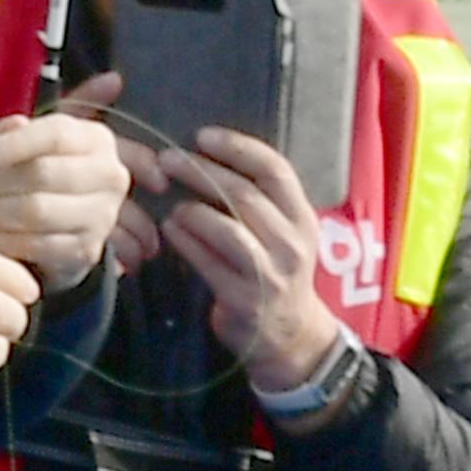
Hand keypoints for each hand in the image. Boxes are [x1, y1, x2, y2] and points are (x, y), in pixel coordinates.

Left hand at [0, 73, 131, 284]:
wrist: (66, 223)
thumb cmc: (42, 173)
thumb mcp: (28, 144)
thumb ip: (14, 131)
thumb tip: (12, 126)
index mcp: (97, 140)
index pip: (55, 135)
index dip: (13, 145)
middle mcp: (110, 176)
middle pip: (43, 174)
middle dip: (2, 182)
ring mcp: (103, 216)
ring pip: (37, 211)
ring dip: (0, 212)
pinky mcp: (88, 249)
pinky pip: (36, 245)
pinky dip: (8, 241)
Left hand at [156, 127, 346, 393]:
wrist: (288, 335)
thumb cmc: (275, 270)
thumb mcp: (282, 232)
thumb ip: (257, 200)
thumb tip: (207, 155)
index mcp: (302, 217)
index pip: (275, 169)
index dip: (237, 148)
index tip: (203, 136)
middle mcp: (292, 243)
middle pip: (244, 195)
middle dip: (201, 171)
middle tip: (168, 159)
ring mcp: (270, 273)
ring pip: (227, 229)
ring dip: (191, 209)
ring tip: (170, 201)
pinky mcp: (244, 299)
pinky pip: (208, 263)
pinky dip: (185, 242)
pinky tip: (169, 229)